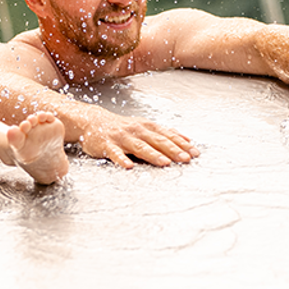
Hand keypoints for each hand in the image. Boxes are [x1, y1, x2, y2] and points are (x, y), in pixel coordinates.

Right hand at [78, 111, 199, 168]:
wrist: (93, 121)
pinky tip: (129, 166)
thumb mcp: (144, 126)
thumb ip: (164, 133)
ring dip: (153, 155)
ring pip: (139, 147)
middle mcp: (137, 130)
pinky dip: (122, 159)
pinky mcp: (107, 145)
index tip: (194, 153)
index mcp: (147, 126)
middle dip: (173, 150)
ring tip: (164, 163)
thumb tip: (187, 139)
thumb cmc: (122, 127)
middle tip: (185, 159)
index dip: (182, 144)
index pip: (168, 135)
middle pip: (157, 141)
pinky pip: (115, 153)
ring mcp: (122, 138)